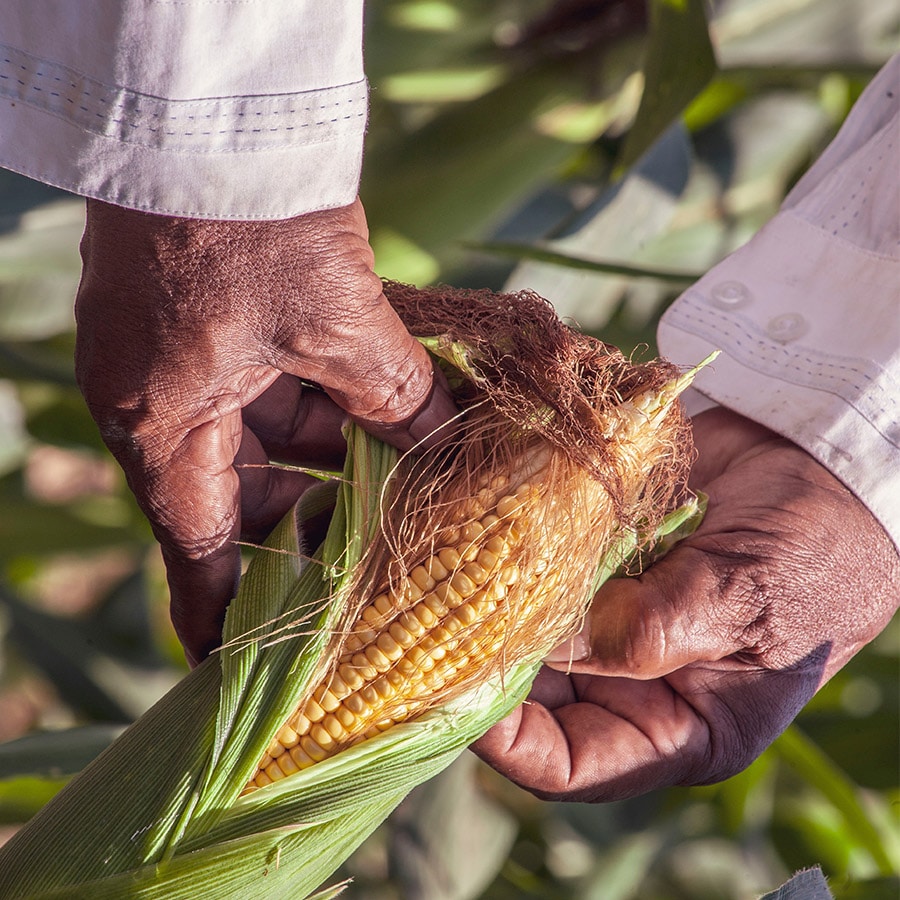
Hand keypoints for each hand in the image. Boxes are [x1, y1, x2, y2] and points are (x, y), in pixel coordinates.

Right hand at [74, 198, 455, 664]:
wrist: (215, 111)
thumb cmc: (252, 223)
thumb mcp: (334, 327)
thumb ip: (392, 398)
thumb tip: (446, 449)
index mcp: (164, 428)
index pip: (199, 552)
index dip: (225, 614)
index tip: (249, 663)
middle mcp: (169, 404)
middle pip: (249, 495)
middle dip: (322, 518)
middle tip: (392, 549)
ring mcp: (195, 360)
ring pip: (275, 439)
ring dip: (342, 454)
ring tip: (413, 478)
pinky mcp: (225, 320)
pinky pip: (280, 385)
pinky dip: (334, 400)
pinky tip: (395, 409)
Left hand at [474, 407, 898, 800]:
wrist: (819, 475)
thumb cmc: (811, 560)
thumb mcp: (744, 603)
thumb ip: (651, 629)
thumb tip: (546, 640)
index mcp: (675, 727)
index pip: (571, 762)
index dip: (510, 742)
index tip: (461, 698)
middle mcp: (625, 683)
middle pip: (529, 694)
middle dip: (481, 664)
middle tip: (430, 620)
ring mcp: (600, 617)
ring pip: (522, 629)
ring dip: (485, 600)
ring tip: (442, 569)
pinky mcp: (589, 564)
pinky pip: (534, 568)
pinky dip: (506, 548)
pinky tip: (479, 523)